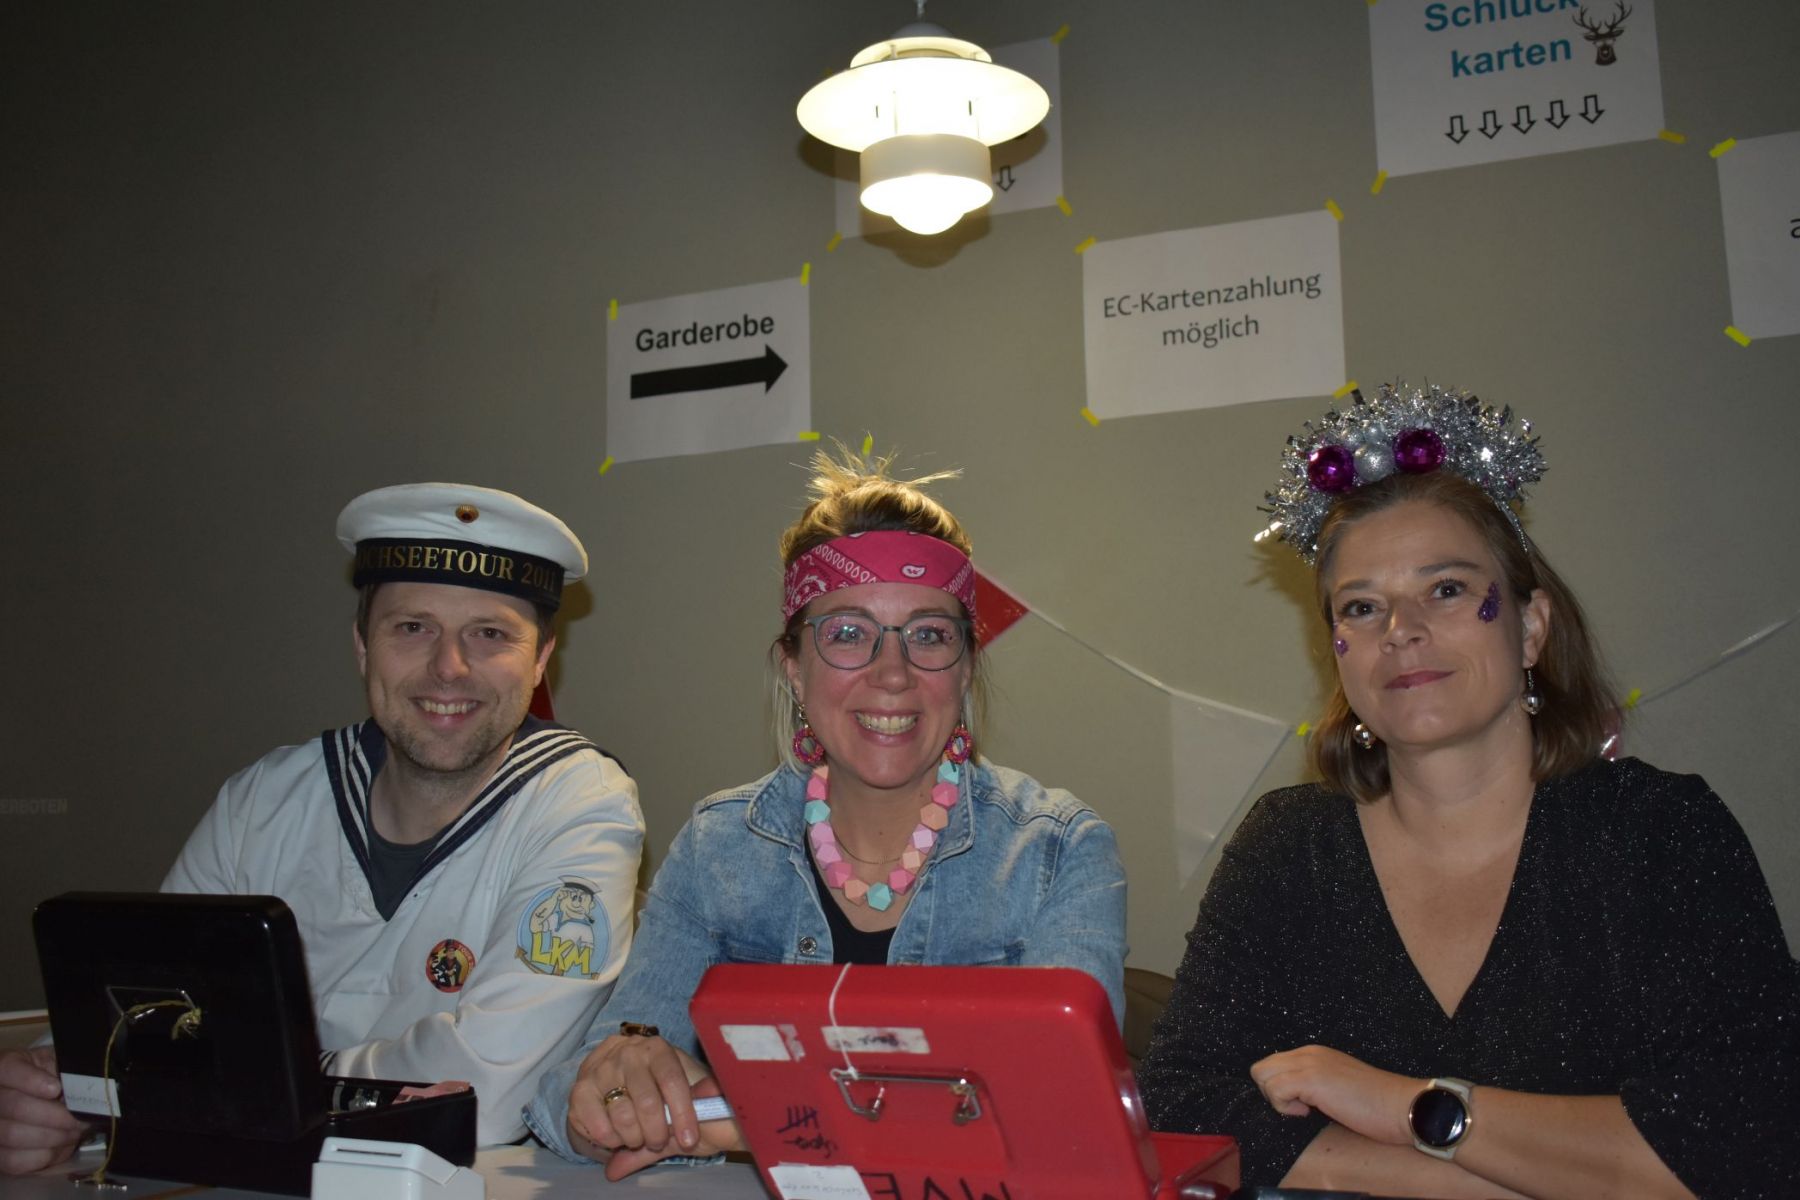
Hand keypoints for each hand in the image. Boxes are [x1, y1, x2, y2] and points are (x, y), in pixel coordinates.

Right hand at [0, 1047, 90, 1175]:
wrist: (42, 1098)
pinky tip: (61, 1145)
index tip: (56, 1089)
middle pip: (16, 1106)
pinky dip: (45, 1155)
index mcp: (4, 1067)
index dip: (32, 1080)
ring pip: (14, 1135)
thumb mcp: (57, 1064)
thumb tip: (80, 1088)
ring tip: (75, 1131)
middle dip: (55, 1116)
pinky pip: (15, 1161)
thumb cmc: (52, 1077)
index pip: (9, 1068)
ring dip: (54, 1136)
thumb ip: (64, 1072)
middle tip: (80, 1119)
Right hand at [565, 1033, 739, 1180]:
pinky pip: (597, 1126)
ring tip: (639, 1138)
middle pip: (647, 1101)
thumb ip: (701, 1093)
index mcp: (656, 1048)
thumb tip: (713, 1096)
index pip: (672, 1079)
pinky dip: (611, 1140)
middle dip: (658, 1131)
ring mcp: (599, 1069)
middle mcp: (626, 1052)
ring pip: (622, 1116)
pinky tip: (618, 1136)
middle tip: (660, 1142)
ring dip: (634, 1138)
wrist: (617, 1078)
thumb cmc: (659, 1084)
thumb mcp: (685, 1084)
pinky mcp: (578, 1090)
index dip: (683, 1112)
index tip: (689, 1139)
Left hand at [1250, 1044, 1419, 1146]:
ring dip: (1278, 1099)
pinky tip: (1309, 1111)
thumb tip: (1291, 1097)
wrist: (1401, 1105)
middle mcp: (1309, 1053)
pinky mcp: (1311, 1079)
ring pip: (1262, 1076)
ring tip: (1306, 1109)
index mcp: (1314, 1054)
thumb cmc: (1376, 1104)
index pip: (1273, 1064)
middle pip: (1261, 1067)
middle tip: (1299, 1107)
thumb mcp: (1337, 1086)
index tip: (1301, 1103)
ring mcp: (1309, 1064)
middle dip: (1272, 1092)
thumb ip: (1314, 1084)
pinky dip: (1285, 1106)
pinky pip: (1275, 1089)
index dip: (1279, 1088)